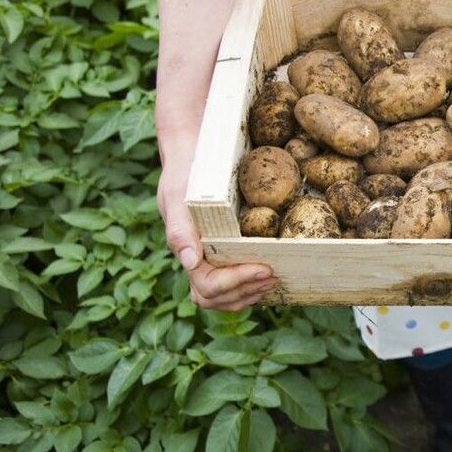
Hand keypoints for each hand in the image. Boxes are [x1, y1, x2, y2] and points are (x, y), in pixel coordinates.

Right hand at [157, 143, 276, 310]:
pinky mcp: (222, 251)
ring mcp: (208, 258)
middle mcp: (196, 260)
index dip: (235, 282)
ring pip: (224, 297)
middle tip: (274, 275)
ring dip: (250, 293)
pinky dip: (251, 285)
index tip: (264, 268)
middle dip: (245, 291)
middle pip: (215, 298)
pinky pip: (234, 282)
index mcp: (185, 251)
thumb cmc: (184, 173)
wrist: (191, 154)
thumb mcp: (177, 195)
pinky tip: (269, 273)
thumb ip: (180, 229)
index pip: (207, 286)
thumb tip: (190, 262)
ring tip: (274, 277)